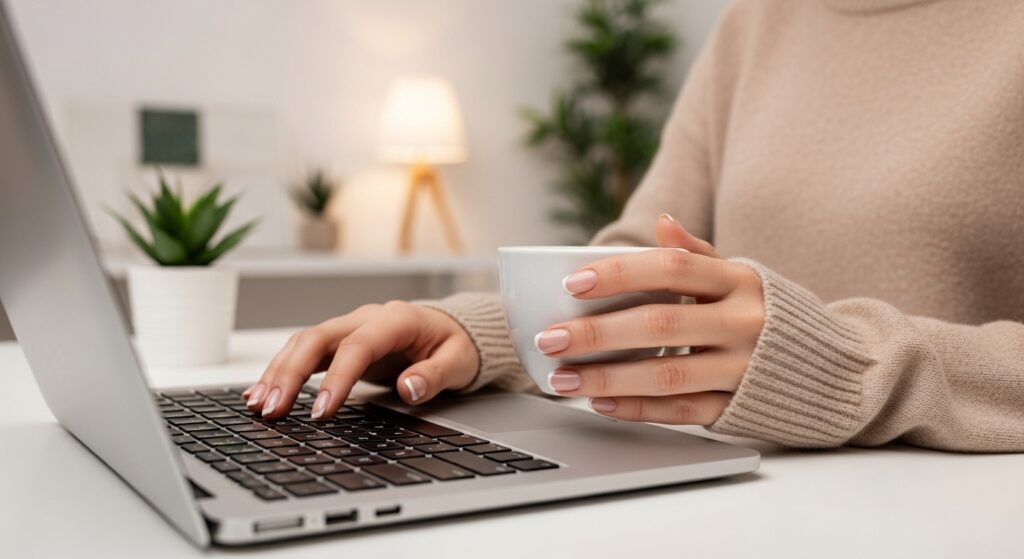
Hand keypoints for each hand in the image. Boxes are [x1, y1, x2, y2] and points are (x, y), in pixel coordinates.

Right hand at [243, 302, 479, 419]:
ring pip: (303, 343)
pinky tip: (261, 392)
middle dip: (290, 374)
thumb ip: (436, 375)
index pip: (357, 346)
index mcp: (396, 320)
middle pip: (317, 338)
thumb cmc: (454, 344)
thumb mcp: (459, 361)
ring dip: (278, 373)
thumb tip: (410, 388)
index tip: (322, 412)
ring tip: (258, 405)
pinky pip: (304, 352)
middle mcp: (365, 318)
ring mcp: (349, 327)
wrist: (450, 328)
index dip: (337, 378)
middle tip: (273, 410)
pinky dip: (281, 371)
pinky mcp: (339, 341)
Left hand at [537, 214, 763, 424]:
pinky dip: (637, 408)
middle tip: (549, 338)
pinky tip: (600, 403)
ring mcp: (742, 368)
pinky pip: (681, 409)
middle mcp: (744, 323)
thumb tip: (662, 223)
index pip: (674, 268)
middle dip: (598, 332)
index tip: (573, 283)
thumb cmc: (767, 314)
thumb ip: (699, 255)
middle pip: (662, 324)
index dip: (622, 273)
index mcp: (739, 281)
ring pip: (666, 373)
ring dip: (607, 376)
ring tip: (562, 377)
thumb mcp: (741, 277)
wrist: (832, 368)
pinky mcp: (737, 407)